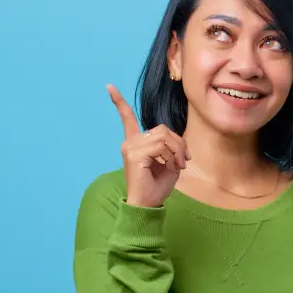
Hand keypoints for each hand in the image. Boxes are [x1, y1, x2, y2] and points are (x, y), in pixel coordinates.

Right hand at [107, 84, 189, 207]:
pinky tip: (171, 168)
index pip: (127, 118)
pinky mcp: (134, 154)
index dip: (119, 102)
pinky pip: (161, 146)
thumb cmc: (157, 187)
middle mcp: (129, 142)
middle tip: (184, 161)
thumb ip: (170, 146)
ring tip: (179, 166)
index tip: (109, 86)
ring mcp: (130, 147)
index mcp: (134, 143)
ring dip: (177, 151)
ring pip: (164, 136)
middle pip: (163, 129)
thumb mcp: (169, 162)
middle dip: (179, 144)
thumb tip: (174, 139)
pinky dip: (172, 156)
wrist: (147, 205)